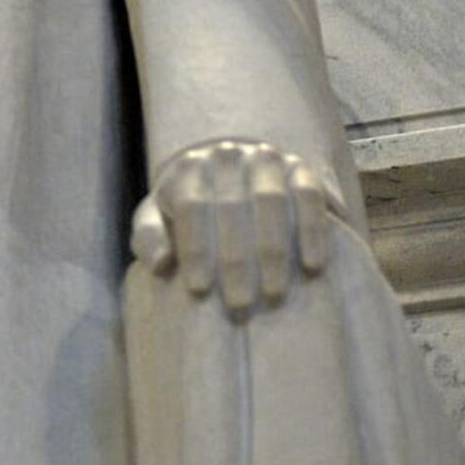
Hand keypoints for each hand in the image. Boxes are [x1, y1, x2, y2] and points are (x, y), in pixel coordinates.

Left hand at [130, 139, 336, 318]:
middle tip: (239, 306)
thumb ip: (151, 240)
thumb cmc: (187, 213)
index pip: (191, 207)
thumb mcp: (158, 221)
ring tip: (274, 295)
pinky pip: (309, 196)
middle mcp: (226, 157)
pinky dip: (312, 231)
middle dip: (235, 261)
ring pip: (271, 201)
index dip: (195, 250)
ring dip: (273, 250)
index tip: (200, 291)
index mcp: (187, 169)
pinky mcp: (300, 168)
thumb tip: (161, 264)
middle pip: (231, 207)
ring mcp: (265, 158)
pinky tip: (313, 267)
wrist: (229, 179)